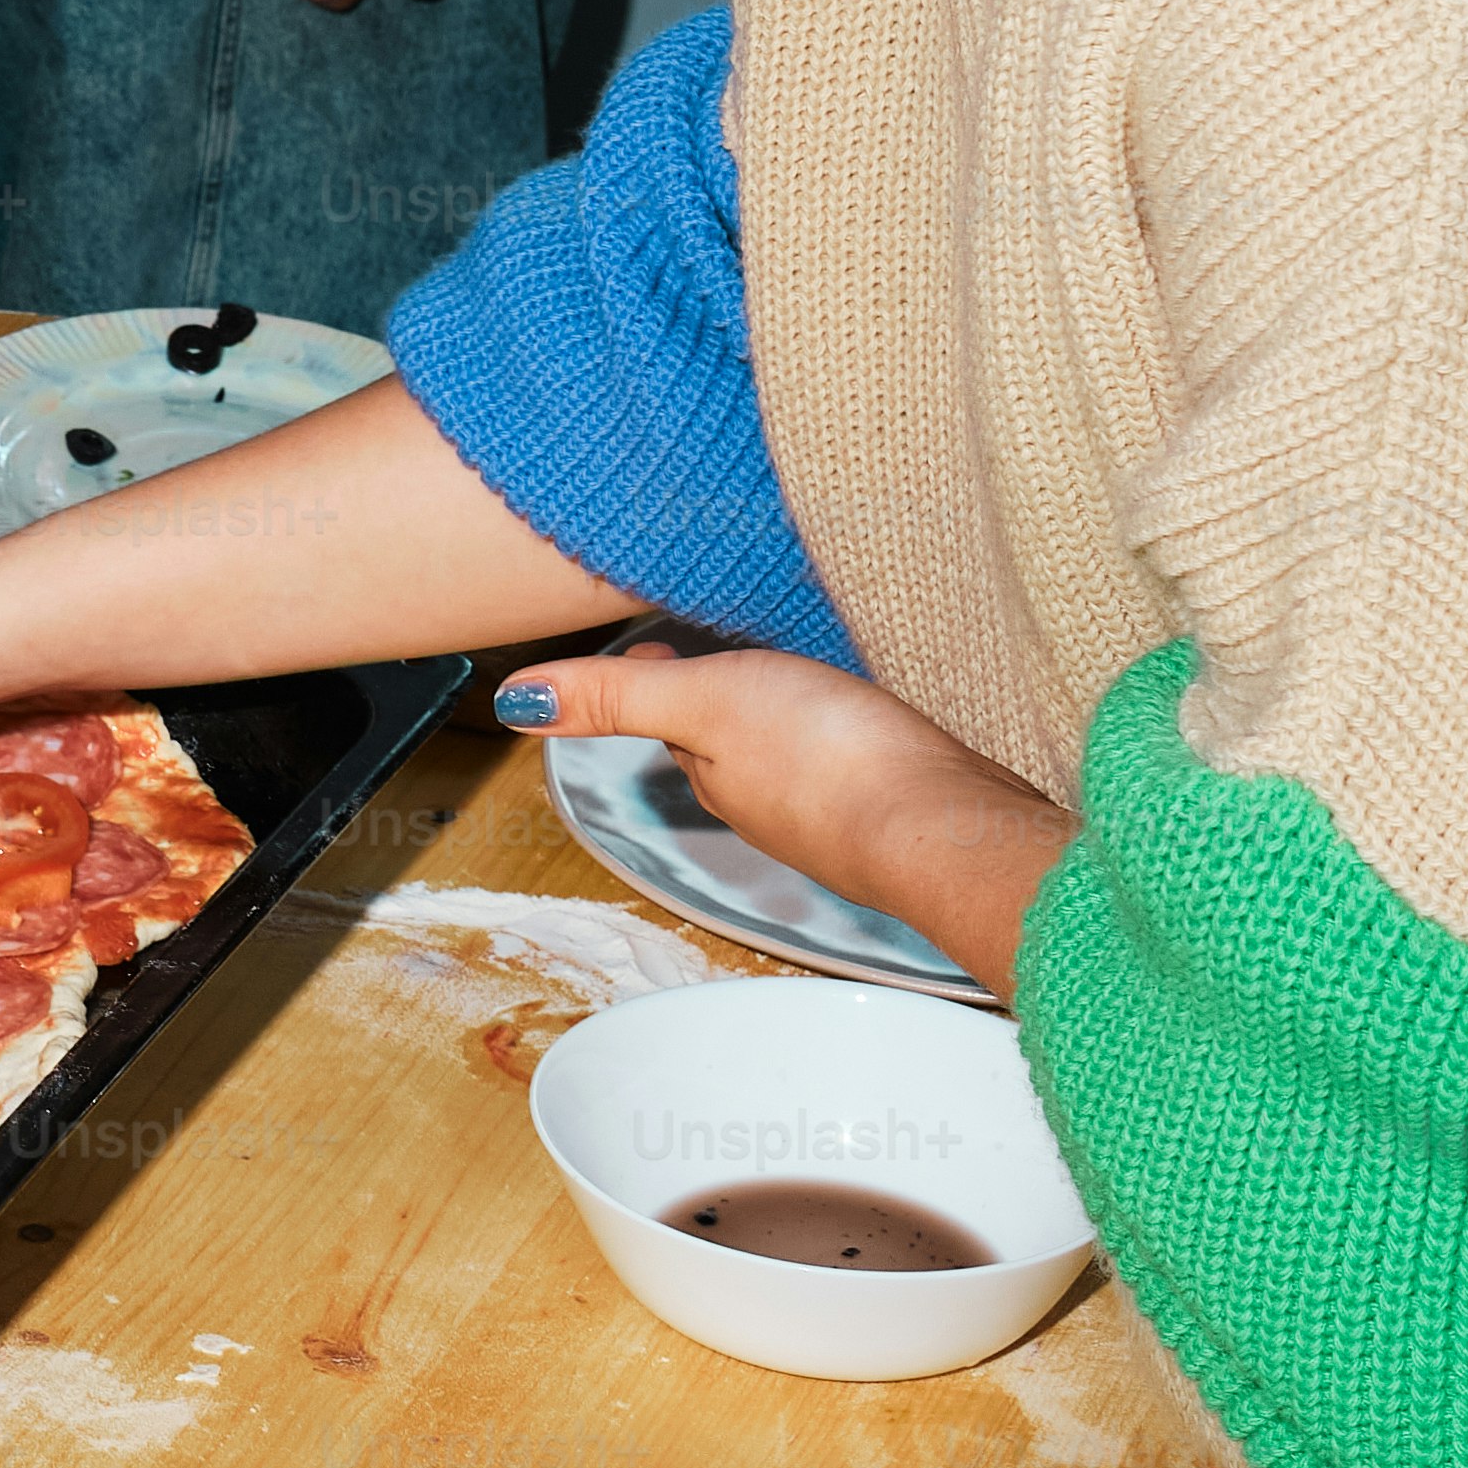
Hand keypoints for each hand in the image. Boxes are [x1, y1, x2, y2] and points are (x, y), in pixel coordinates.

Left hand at [494, 640, 1070, 998]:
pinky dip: (842, 734)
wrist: (950, 826)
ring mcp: (833, 805)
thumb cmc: (829, 763)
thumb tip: (517, 700)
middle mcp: (768, 798)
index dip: (659, 676)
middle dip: (717, 696)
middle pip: (727, 740)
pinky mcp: (895, 799)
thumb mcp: (705, 703)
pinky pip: (851, 759)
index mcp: (716, 774)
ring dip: (781, 713)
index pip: (671, 723)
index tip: (659, 640)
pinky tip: (866, 716)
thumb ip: (619, 696)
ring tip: (790, 669)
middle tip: (719, 644)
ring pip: (789, 750)